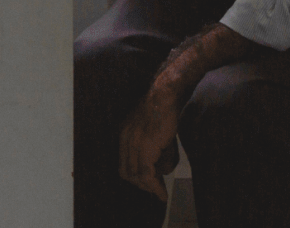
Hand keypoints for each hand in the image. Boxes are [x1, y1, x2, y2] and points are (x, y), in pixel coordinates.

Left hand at [118, 85, 181, 201]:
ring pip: (136, 175)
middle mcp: (125, 140)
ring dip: (149, 187)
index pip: (124, 163)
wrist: (165, 95)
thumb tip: (162, 171)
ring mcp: (133, 143)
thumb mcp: (157, 134)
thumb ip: (158, 153)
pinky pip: (147, 173)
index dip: (135, 177)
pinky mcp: (145, 146)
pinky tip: (162, 194)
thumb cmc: (164, 110)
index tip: (148, 185)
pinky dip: (154, 187)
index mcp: (125, 135)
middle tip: (155, 191)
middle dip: (141, 185)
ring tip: (160, 193)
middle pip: (126, 172)